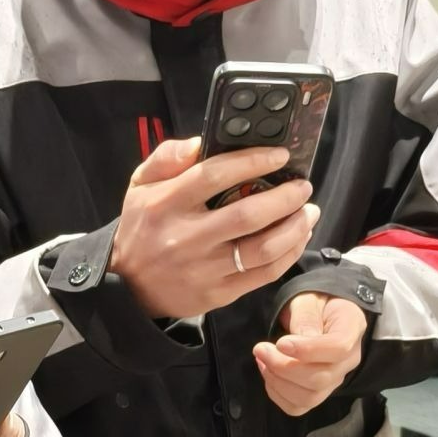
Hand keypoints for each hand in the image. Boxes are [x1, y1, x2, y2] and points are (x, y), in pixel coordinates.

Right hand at [109, 137, 319, 319]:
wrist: (128, 288)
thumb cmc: (143, 229)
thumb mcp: (140, 186)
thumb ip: (166, 158)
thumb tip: (199, 143)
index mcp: (166, 204)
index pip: (214, 175)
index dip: (253, 161)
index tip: (279, 155)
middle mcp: (186, 238)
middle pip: (247, 215)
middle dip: (285, 198)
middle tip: (303, 187)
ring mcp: (204, 269)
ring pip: (262, 249)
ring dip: (294, 228)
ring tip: (308, 212)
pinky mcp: (219, 293)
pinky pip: (264, 274)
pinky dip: (289, 253)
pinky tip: (297, 237)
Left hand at [253, 293, 368, 417]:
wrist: (318, 315)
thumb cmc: (314, 304)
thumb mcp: (308, 299)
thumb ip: (305, 317)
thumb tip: (297, 342)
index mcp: (351, 328)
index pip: (338, 348)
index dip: (307, 350)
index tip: (280, 343)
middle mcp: (349, 359)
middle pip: (321, 378)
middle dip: (283, 367)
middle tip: (260, 349)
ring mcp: (335, 380)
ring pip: (309, 397)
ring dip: (277, 382)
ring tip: (262, 359)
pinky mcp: (319, 393)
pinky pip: (298, 407)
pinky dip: (277, 394)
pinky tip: (268, 373)